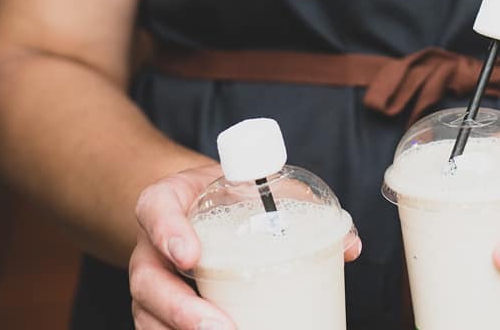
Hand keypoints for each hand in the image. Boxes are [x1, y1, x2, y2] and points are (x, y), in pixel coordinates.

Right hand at [129, 163, 362, 328]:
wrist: (192, 202)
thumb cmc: (227, 192)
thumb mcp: (255, 184)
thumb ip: (299, 205)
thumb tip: (350, 246)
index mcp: (166, 203)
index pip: (155, 211)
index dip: (168, 233)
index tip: (192, 256)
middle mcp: (149, 246)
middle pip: (149, 281)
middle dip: (182, 311)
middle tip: (219, 327)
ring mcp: (149, 283)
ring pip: (149, 317)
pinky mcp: (155, 311)